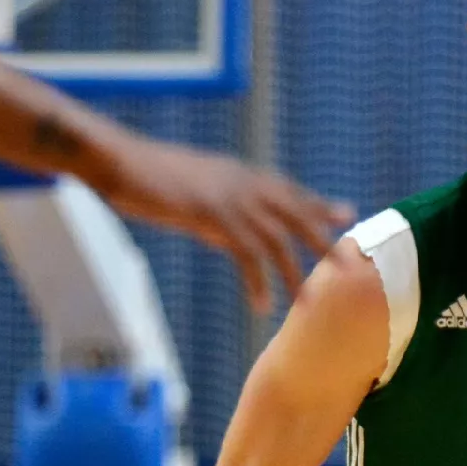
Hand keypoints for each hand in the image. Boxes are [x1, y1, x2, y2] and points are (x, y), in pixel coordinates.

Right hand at [100, 139, 353, 310]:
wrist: (118, 160)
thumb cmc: (149, 178)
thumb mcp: (195, 193)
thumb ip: (221, 215)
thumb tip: (234, 240)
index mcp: (241, 174)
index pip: (290, 191)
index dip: (318, 205)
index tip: (347, 215)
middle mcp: (244, 182)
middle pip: (297, 213)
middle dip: (323, 241)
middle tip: (348, 266)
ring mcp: (230, 197)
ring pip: (277, 238)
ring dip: (294, 274)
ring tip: (307, 304)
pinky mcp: (212, 214)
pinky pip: (245, 253)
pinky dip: (256, 282)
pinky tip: (261, 305)